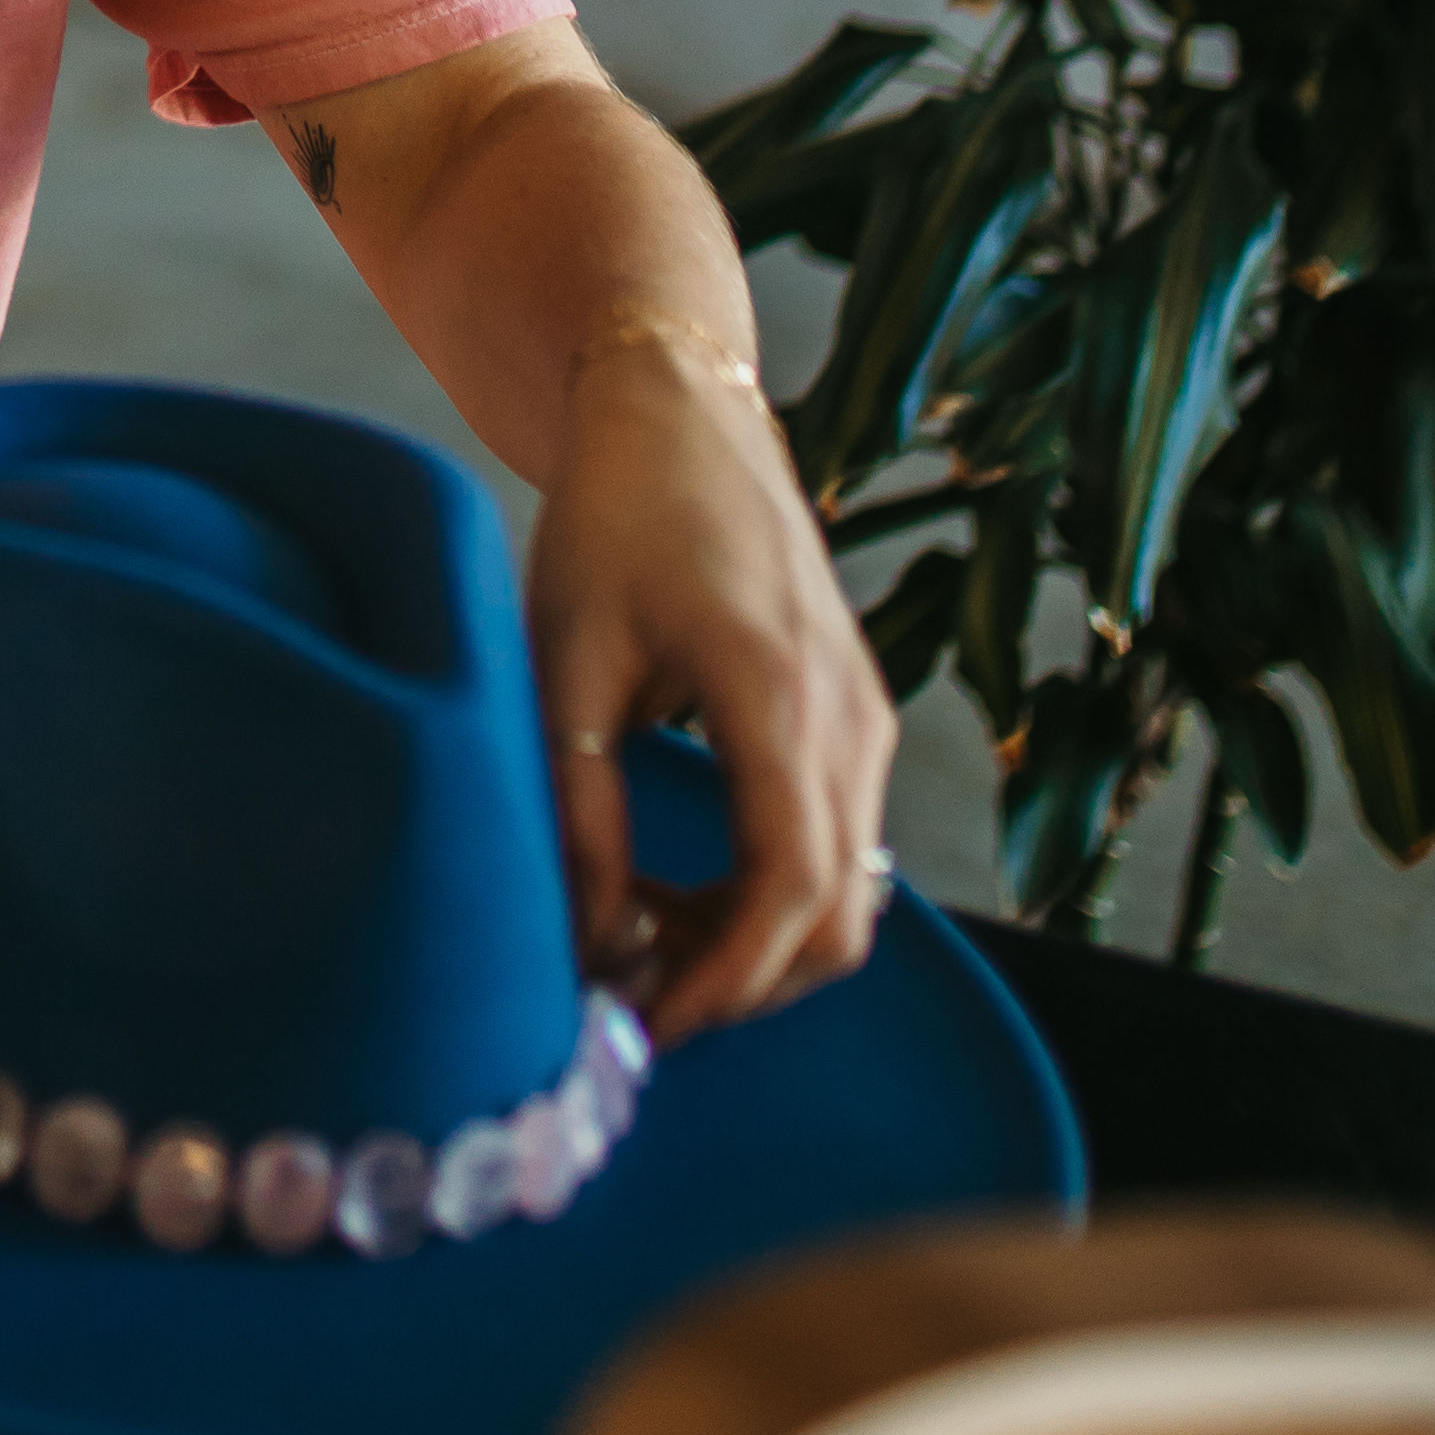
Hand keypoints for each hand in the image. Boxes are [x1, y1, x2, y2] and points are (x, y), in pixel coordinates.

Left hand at [525, 339, 894, 1045]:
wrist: (682, 411)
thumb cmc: (615, 517)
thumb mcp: (568, 659)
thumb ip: (581, 807)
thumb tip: (587, 941)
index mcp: (777, 693)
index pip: (790, 888)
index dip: (725, 980)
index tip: (647, 1023)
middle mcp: (848, 715)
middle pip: (838, 917)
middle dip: (741, 982)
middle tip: (630, 996)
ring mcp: (866, 717)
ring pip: (848, 891)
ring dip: (753, 942)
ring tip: (635, 932)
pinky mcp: (856, 715)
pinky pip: (840, 844)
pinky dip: (769, 893)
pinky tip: (675, 883)